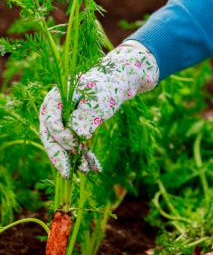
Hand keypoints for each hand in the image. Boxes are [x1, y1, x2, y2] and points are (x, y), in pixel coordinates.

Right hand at [39, 41, 158, 177]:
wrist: (120, 81)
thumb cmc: (108, 87)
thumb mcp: (99, 101)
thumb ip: (87, 117)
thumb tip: (77, 136)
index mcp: (57, 98)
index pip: (50, 121)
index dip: (61, 136)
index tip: (76, 144)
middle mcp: (56, 109)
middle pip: (51, 135)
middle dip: (59, 156)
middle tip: (67, 173)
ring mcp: (65, 118)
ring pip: (65, 143)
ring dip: (76, 159)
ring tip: (88, 172)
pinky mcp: (76, 126)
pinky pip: (77, 144)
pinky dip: (86, 155)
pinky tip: (96, 168)